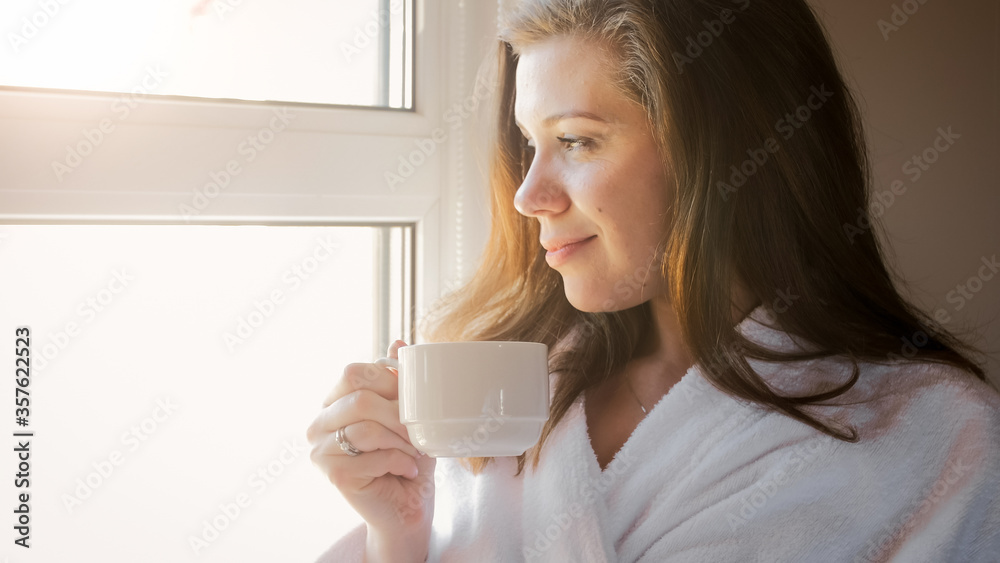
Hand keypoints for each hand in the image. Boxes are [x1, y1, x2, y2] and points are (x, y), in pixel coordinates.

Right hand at [307, 340, 435, 562]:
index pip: (353, 372)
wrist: (408, 507)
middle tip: (418, 432)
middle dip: (399, 415)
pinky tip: (406, 470)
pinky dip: (399, 461)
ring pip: (367, 428)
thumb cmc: (407, 458)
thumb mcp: (409, 414)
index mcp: (334, 402)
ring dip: (402, 442)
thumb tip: (399, 343)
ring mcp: (320, 450)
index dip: (388, 381)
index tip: (412, 402)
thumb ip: (400, 381)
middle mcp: (319, 423)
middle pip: (360, 399)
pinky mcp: (333, 474)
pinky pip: (372, 456)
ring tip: (415, 453)